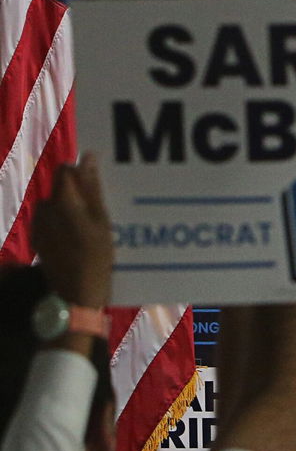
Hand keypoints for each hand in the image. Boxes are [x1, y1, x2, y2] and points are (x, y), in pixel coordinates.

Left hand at [32, 153, 113, 307]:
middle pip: (60, 189)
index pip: (66, 170)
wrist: (76, 294)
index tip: (98, 188)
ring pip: (54, 205)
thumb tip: (87, 156)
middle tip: (97, 212)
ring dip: (68, 209)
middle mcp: (45, 209)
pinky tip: (75, 239)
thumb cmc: (97, 257)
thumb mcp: (103, 220)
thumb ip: (92, 187)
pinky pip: (48, 220)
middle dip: (77, 194)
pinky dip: (60, 223)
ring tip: (87, 228)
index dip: (82, 174)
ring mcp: (38, 225)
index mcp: (63, 201)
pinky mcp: (37, 239)